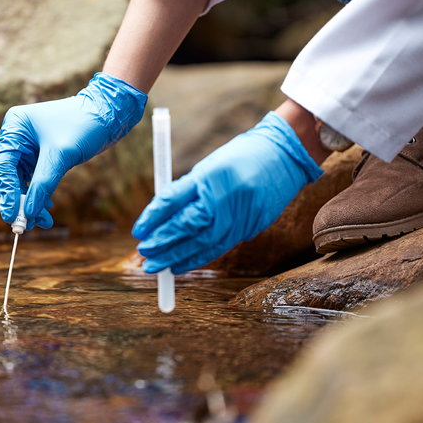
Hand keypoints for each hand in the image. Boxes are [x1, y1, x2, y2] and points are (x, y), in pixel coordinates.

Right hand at [0, 73, 146, 228]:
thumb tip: (29, 213)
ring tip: (43, 221)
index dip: (6, 193)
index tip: (12, 216)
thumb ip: (43, 184)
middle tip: (26, 225)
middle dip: (19, 201)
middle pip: (9, 175)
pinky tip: (47, 207)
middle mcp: (18, 135)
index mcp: (15, 127)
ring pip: (21, 181)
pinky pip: (34, 179)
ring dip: (30, 201)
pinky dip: (39, 194)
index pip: (3, 165)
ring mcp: (29, 146)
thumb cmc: (84, 125)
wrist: (108, 114)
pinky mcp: (41, 155)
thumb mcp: (61, 156)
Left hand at [132, 112, 323, 273]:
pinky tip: (180, 266)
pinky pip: (219, 247)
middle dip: (162, 242)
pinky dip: (198, 259)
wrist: (284, 156)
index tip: (138, 231)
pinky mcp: (251, 227)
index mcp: (208, 175)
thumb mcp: (209, 167)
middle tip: (144, 252)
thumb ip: (186, 192)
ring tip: (156, 266)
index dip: (152, 218)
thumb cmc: (239, 158)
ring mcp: (240, 214)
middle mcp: (223, 196)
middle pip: (186, 225)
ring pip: (203, 243)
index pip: (172, 200)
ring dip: (176, 258)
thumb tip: (158, 220)